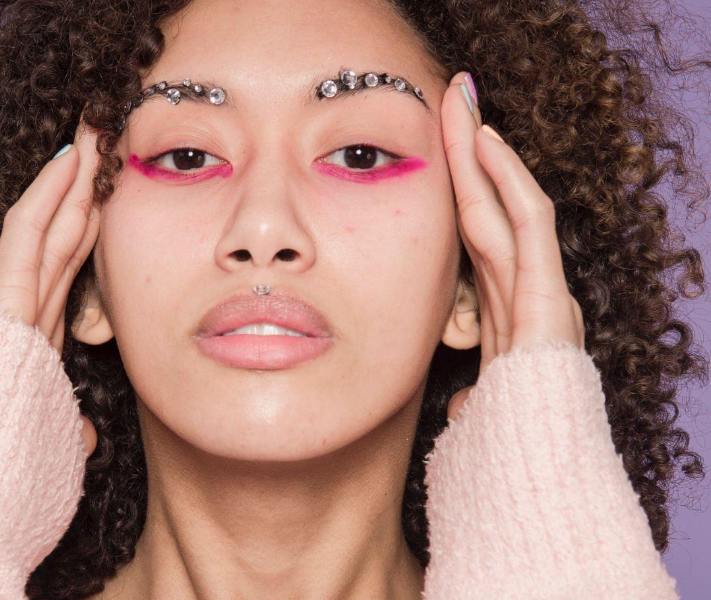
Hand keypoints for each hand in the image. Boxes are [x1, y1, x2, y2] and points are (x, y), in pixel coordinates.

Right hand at [0, 117, 99, 455]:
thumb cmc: (10, 489)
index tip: (116, 194)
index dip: (90, 228)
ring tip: (94, 129)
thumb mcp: (55, 445)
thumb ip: (69, 425)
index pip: (68, 271)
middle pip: (59, 239)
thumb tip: (88, 431)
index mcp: (35, 345)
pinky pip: (24, 243)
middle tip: (106, 140)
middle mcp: (21, 319)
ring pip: (44, 229)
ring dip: (70, 178)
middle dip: (84, 189)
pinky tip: (68, 162)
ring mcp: (7, 313)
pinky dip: (44, 200)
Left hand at [442, 72, 585, 420]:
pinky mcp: (550, 295)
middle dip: (470, 152)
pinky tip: (486, 143)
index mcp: (506, 312)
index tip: (432, 146)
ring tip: (462, 103)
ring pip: (510, 203)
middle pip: (490, 208)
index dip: (456, 190)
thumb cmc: (505, 446)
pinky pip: (530, 223)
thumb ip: (473, 391)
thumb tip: (462, 406)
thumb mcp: (478, 405)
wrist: (534, 477)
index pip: (476, 235)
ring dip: (485, 151)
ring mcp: (542, 291)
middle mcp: (527, 292)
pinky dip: (509, 180)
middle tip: (450, 99)